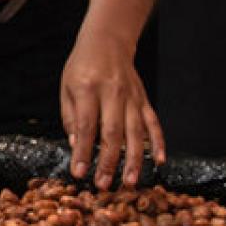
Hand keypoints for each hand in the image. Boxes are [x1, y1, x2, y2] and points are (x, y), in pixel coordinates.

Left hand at [61, 28, 164, 189]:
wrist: (107, 41)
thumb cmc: (82, 67)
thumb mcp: (66, 88)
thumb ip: (70, 118)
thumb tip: (76, 146)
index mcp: (87, 88)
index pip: (86, 126)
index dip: (83, 151)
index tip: (79, 173)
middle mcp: (112, 92)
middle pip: (112, 132)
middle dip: (108, 162)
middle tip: (104, 185)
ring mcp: (132, 96)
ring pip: (135, 132)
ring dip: (134, 160)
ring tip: (130, 182)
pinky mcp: (144, 99)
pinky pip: (153, 123)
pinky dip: (158, 142)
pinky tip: (159, 161)